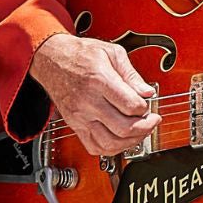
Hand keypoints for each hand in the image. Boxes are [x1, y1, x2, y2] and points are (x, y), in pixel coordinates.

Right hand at [31, 33, 161, 157]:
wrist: (52, 58)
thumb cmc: (81, 54)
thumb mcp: (112, 53)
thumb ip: (132, 75)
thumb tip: (147, 92)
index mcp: (100, 80)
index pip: (131, 105)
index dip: (146, 108)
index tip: (148, 104)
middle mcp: (88, 101)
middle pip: (123, 128)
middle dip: (145, 128)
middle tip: (151, 121)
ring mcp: (80, 116)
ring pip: (110, 143)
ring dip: (131, 141)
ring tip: (139, 132)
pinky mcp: (75, 125)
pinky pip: (94, 147)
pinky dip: (111, 149)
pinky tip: (121, 139)